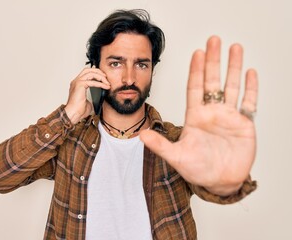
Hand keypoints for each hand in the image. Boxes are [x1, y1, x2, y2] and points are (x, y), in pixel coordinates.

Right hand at [65, 66, 109, 123]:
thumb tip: (101, 97)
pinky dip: (100, 83)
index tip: (103, 76)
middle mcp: (76, 81)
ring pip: (90, 73)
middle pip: (88, 70)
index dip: (95, 72)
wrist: (73, 114)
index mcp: (77, 84)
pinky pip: (92, 81)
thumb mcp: (89, 102)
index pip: (86, 73)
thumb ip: (93, 97)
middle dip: (98, 72)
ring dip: (100, 76)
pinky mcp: (80, 85)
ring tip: (107, 82)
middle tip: (106, 77)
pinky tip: (105, 86)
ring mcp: (77, 82)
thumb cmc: (78, 110)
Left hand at [140, 36, 257, 195]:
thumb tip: (141, 135)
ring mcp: (228, 116)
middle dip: (213, 61)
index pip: (195, 88)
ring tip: (235, 48)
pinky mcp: (244, 124)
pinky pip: (248, 102)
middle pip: (212, 81)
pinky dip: (251, 88)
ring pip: (231, 86)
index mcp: (195, 116)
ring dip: (233, 68)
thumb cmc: (198, 170)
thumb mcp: (177, 157)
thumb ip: (161, 145)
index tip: (196, 53)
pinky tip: (250, 73)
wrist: (219, 182)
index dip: (196, 70)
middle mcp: (211, 112)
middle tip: (213, 40)